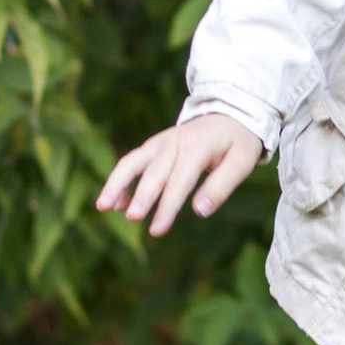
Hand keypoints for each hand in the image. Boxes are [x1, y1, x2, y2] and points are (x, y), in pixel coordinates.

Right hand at [97, 111, 264, 236]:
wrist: (229, 114)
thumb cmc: (237, 143)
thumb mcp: (242, 162)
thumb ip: (221, 186)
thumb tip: (200, 211)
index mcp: (197, 147)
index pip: (180, 181)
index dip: (167, 206)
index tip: (157, 230)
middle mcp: (174, 143)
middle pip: (154, 172)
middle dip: (143, 197)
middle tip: (133, 219)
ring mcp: (160, 143)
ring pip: (132, 162)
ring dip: (116, 183)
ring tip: (103, 207)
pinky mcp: (153, 146)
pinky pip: (131, 162)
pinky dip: (120, 180)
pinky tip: (115, 204)